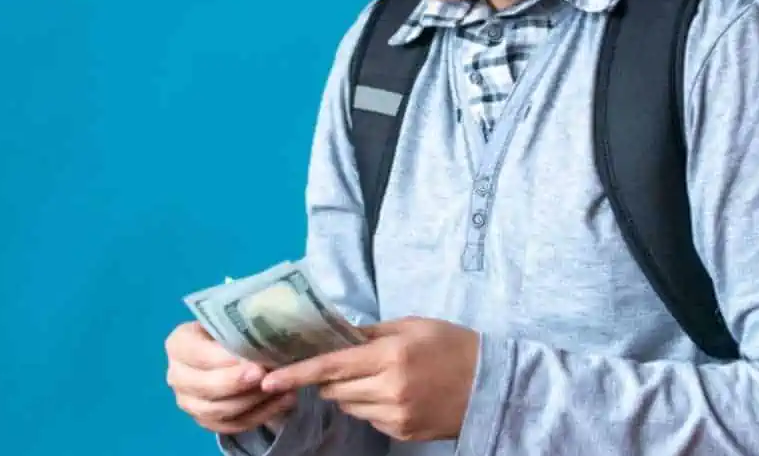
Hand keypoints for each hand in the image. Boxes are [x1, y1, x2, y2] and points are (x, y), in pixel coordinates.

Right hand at [165, 321, 298, 434]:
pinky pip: (233, 425)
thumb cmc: (232, 328)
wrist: (228, 350)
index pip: (197, 355)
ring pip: (219, 411)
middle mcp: (177, 376)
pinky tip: (284, 401)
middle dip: (237, 384)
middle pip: (205, 387)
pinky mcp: (206, 421)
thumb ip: (241, 328)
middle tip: (265, 375)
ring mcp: (189, 402)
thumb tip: (263, 337)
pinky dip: (261, 415)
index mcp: (179, 344)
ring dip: (252, 401)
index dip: (223, 360)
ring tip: (280, 388)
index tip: (252, 360)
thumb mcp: (232, 319)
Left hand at [259, 317, 478, 442]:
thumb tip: (332, 335)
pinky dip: (370, 406)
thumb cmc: (450, 344)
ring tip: (377, 377)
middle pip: (334, 390)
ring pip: (349, 407)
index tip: (268, 379)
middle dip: (329, 378)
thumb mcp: (410, 326)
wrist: (490, 383)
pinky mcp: (402, 433)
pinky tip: (394, 394)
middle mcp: (389, 389)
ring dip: (350, 393)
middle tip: (344, 364)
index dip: (296, 374)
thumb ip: (368, 332)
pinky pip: (369, 420)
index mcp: (389, 356)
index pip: (331, 367)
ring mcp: (395, 416)